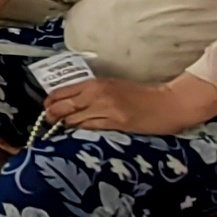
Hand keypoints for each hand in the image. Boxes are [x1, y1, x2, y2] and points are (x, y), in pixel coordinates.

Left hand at [40, 74, 216, 137]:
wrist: (168, 103)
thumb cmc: (142, 96)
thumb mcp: (114, 87)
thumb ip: (92, 94)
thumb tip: (69, 103)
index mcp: (97, 83)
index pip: (62, 92)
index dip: (50, 103)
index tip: (47, 109)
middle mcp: (98, 95)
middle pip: (62, 107)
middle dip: (52, 116)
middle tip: (49, 122)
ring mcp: (106, 110)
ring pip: (73, 120)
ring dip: (66, 126)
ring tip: (63, 129)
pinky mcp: (115, 124)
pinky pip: (89, 129)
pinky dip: (81, 131)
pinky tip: (79, 133)